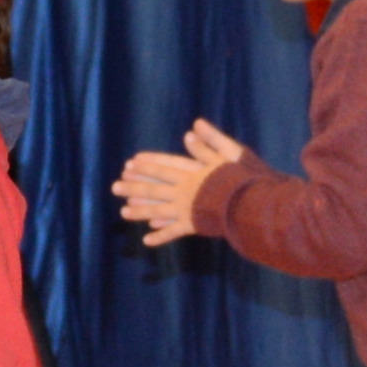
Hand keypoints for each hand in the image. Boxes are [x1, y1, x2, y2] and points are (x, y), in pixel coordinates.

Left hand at [113, 124, 241, 242]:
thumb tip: (193, 127)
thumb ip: (211, 141)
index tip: (129, 165)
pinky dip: (160, 236)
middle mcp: (184, 192)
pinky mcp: (194, 225)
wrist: (252, 205)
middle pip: (154, 189)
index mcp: (191, 174)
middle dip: (133, 188)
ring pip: (158, 211)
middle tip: (114, 187)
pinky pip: (173, 232)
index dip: (146, 166)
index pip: (163, 168)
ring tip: (123, 213)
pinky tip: (146, 240)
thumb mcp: (230, 154)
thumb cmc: (244, 178)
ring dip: (140, 212)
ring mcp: (186, 210)